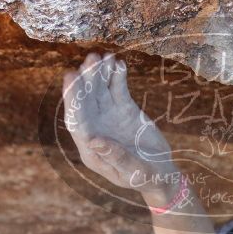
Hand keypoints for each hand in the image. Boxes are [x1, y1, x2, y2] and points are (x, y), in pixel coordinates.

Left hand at [62, 52, 175, 194]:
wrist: (161, 172)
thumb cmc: (146, 177)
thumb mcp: (133, 172)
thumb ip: (115, 157)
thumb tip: (92, 139)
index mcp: (91, 149)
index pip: (76, 121)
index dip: (73, 99)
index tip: (71, 77)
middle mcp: (95, 129)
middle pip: (86, 101)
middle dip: (87, 80)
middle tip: (91, 60)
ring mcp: (108, 117)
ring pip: (100, 91)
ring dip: (100, 73)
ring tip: (104, 56)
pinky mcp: (123, 108)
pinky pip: (117, 89)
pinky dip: (117, 76)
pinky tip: (118, 63)